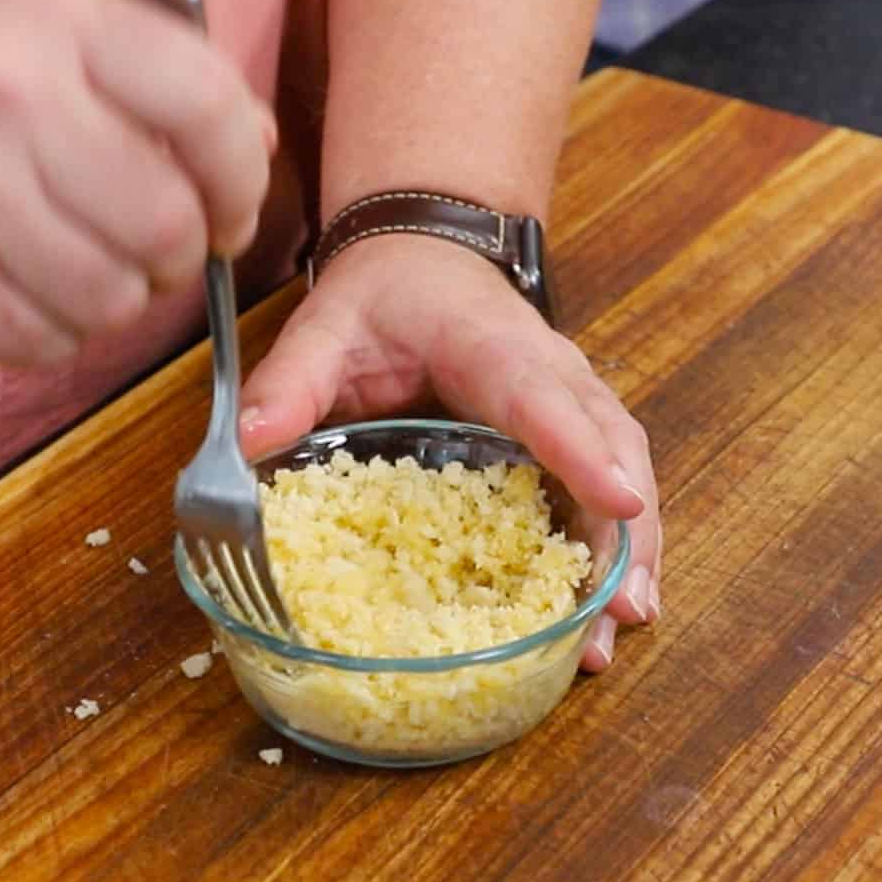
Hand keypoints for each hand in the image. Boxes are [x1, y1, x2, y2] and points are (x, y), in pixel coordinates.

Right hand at [0, 0, 272, 364]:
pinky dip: (55, 332)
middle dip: (179, 256)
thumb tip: (256, 138)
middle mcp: (14, 102)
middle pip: (169, 225)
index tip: (233, 208)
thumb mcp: (33, 26)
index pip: (208, 105)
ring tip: (75, 263)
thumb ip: (151, 73)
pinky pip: (51, 342)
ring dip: (114, 298)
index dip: (244, 176)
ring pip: (117, 298)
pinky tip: (22, 290)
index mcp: (56, 25)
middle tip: (152, 248)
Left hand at [240, 235, 660, 667]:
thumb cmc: (386, 294)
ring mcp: (571, 399)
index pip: (544, 398)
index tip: (618, 503)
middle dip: (623, 528)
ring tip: (621, 625)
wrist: (426, 256)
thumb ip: (291, 382)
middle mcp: (551, 372)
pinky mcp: (572, 426)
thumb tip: (249, 443)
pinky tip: (612, 602)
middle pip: (611, 444)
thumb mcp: (327, 326)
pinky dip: (619, 538)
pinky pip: (610, 478)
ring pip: (624, 465)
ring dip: (632, 546)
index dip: (581, 451)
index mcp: (493, 347)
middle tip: (620, 610)